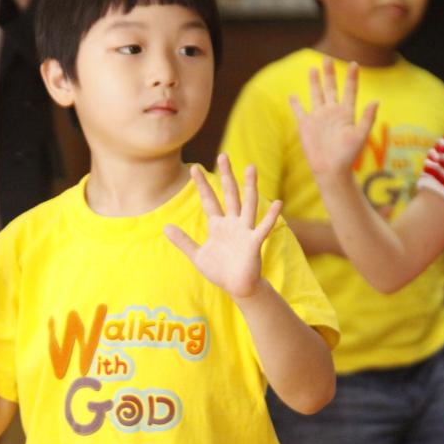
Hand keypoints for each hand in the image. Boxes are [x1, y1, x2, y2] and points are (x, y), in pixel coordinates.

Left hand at [164, 155, 281, 301]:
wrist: (237, 288)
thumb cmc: (220, 271)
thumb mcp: (197, 255)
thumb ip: (183, 241)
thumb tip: (165, 227)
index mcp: (218, 225)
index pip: (209, 200)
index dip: (202, 185)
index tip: (194, 168)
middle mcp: (232, 223)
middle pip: (229, 194)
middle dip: (226, 175)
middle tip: (223, 155)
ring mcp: (244, 231)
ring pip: (248, 203)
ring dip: (249, 186)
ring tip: (250, 168)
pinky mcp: (254, 242)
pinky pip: (264, 227)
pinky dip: (271, 216)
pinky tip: (278, 203)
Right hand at [289, 57, 377, 176]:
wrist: (331, 169)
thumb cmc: (347, 155)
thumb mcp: (360, 135)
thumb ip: (367, 118)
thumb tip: (376, 100)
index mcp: (346, 113)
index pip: (350, 90)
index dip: (352, 78)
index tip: (354, 63)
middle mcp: (332, 112)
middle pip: (330, 88)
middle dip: (329, 74)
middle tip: (327, 59)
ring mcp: (318, 117)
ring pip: (315, 95)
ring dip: (314, 82)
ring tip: (312, 69)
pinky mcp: (305, 125)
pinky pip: (299, 111)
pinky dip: (295, 103)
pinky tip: (292, 95)